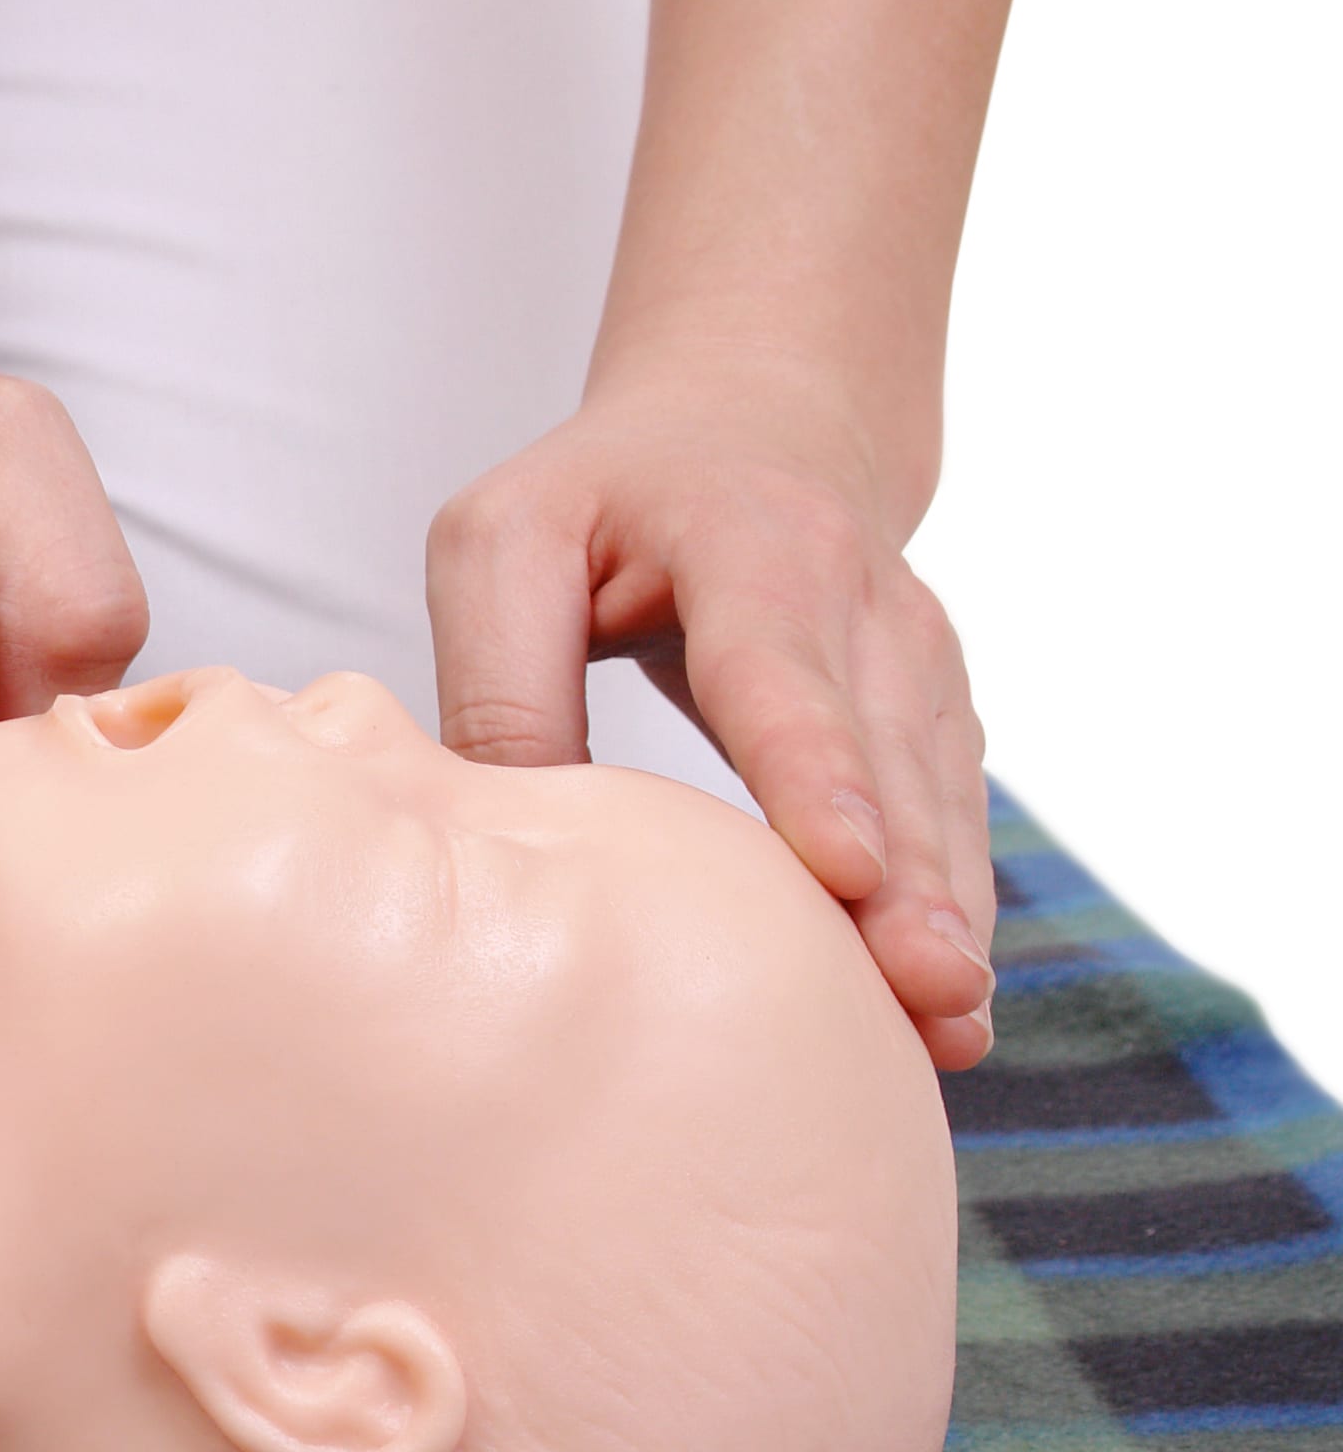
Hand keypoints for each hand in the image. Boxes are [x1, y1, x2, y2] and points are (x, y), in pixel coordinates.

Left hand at [427, 351, 993, 1069]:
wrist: (754, 421)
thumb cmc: (597, 500)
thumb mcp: (503, 544)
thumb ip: (500, 679)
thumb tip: (508, 837)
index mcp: (748, 542)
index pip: (781, 667)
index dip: (817, 769)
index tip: (845, 867)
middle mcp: (860, 600)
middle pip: (883, 753)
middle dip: (908, 880)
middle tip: (926, 991)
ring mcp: (915, 660)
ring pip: (936, 799)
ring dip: (946, 915)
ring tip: (948, 1029)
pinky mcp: (931, 716)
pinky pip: (950, 820)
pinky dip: (950, 909)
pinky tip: (948, 1010)